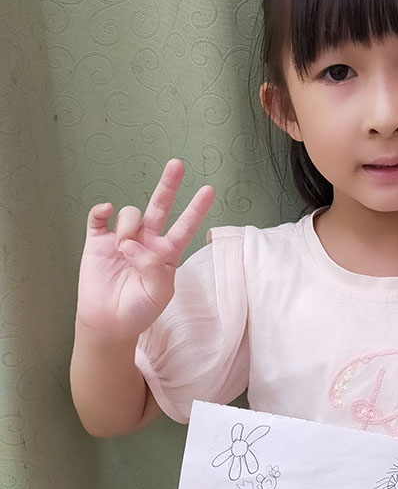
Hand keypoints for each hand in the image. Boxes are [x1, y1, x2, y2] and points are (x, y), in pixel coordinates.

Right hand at [76, 159, 214, 339]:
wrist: (109, 323)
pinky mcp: (98, 241)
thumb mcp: (158, 294)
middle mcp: (146, 241)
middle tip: (177, 164)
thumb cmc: (139, 310)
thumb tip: (132, 244)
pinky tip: (105, 212)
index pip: (185, 227)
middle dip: (168, 185)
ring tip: (123, 250)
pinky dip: (102, 211)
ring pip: (130, 214)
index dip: (196, 209)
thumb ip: (153, 268)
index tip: (209, 190)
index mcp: (166, 254)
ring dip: (128, 227)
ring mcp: (122, 238)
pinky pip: (99, 217)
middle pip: (159, 206)